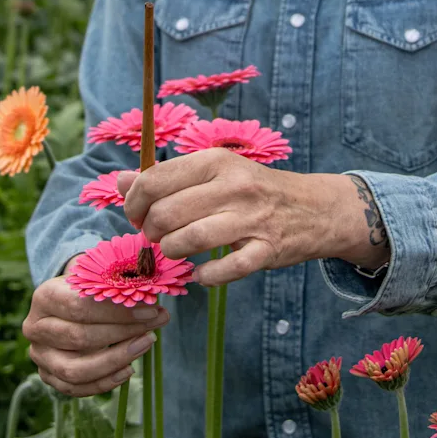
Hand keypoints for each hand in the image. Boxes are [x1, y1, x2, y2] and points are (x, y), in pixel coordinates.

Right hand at [23, 275, 169, 396]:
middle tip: (155, 326)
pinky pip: (75, 388)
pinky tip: (128, 370)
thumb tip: (153, 296)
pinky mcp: (47, 375)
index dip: (117, 312)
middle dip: (123, 334)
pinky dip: (104, 383)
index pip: (80, 307)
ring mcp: (39, 354)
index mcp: (45, 296)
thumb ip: (122, 283)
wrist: (67, 303)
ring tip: (145, 345)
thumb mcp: (100, 277)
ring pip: (75, 370)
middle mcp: (35, 327)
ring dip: (115, 360)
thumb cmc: (89, 288)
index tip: (151, 311)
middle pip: (79, 338)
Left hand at [117, 148, 388, 285]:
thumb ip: (168, 177)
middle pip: (165, 214)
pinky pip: (224, 270)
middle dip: (150, 232)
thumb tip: (120, 182)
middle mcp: (233, 186)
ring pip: (188, 241)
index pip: (154, 180)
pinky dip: (205, 277)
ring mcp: (252, 219)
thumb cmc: (257, 190)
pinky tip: (202, 274)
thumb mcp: (215, 171)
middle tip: (156, 237)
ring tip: (175, 252)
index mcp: (216, 161)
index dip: (133, 204)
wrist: (316, 208)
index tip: (136, 216)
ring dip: (171, 253)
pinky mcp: (267, 250)